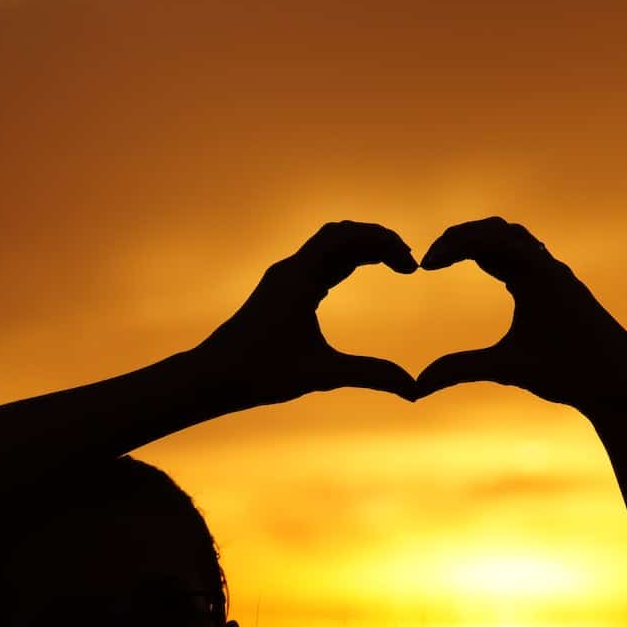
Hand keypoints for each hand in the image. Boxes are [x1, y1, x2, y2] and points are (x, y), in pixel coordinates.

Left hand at [194, 221, 420, 406]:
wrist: (212, 376)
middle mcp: (290, 270)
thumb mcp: (321, 374)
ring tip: (394, 264)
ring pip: (328, 247)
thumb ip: (370, 376)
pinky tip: (358, 272)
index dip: (383, 243)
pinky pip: (317, 262)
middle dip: (377, 242)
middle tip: (409, 261)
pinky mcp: (280, 290)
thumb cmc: (260, 373)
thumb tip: (414, 391)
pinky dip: (344, 261)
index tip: (411, 265)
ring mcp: (283, 279)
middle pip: (340, 235)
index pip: (346, 239)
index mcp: (299, 278)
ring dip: (361, 249)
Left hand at [414, 216, 626, 416]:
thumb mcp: (498, 368)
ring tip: (437, 255)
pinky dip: (486, 244)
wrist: (609, 387)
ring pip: (504, 232)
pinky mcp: (558, 279)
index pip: (484, 250)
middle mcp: (538, 269)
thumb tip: (418, 385)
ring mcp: (551, 271)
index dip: (453, 250)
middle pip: (491, 232)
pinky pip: (519, 247)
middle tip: (426, 257)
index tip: (425, 266)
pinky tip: (457, 255)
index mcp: (525, 280)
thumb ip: (460, 369)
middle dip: (455, 237)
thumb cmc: (563, 374)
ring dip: (467, 235)